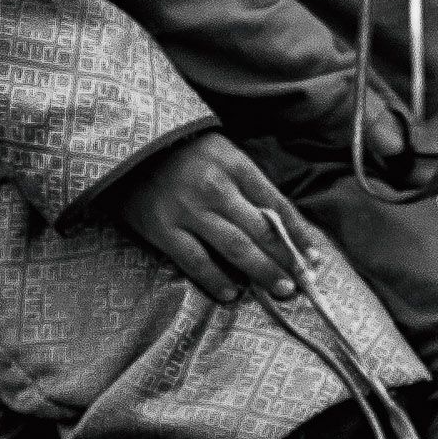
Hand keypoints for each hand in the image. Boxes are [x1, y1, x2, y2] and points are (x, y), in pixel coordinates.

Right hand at [107, 131, 316, 301]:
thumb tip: (277, 219)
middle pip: (262, 231)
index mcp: (235, 164)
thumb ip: (246, 181)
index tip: (313, 257)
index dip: (298, 234)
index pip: (276, 205)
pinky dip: (216, 279)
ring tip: (281, 290)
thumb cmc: (179, 149)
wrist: (124, 143)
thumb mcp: (220, 151)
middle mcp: (216, 188)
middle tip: (303, 283)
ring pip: (236, 248)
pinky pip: (195, 261)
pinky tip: (231, 294)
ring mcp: (189, 210)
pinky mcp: (162, 228)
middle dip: (286, 259)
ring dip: (262, 272)